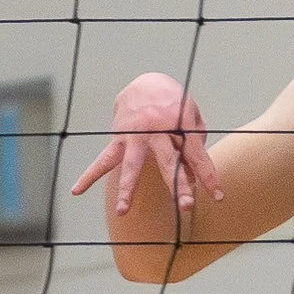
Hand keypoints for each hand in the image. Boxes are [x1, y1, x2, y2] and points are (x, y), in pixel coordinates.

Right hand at [72, 75, 223, 216]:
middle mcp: (157, 130)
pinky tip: (76, 190)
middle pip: (169, 161)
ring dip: (127, 188)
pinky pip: (103, 159)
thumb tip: (192, 176)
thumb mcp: (192, 116)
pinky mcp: (119, 138)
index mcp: (180, 123)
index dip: (208, 175)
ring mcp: (135, 136)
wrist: (146, 82)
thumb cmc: (174, 103)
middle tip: (186, 206)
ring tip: (123, 211)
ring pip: (132, 165)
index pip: (197, 154)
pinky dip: (89, 175)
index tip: (217, 195)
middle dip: (178, 184)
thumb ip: (194, 143)